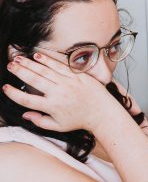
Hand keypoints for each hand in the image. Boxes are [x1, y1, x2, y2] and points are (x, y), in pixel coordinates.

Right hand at [3, 52, 120, 132]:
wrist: (102, 113)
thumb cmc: (79, 120)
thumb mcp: (58, 126)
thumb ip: (40, 121)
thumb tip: (25, 114)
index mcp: (51, 107)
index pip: (27, 100)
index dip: (14, 93)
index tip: (5, 87)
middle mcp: (58, 93)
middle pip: (34, 80)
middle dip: (19, 72)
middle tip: (9, 65)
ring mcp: (68, 83)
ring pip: (45, 71)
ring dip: (30, 63)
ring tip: (18, 58)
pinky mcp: (78, 76)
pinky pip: (61, 66)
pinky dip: (49, 60)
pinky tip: (38, 55)